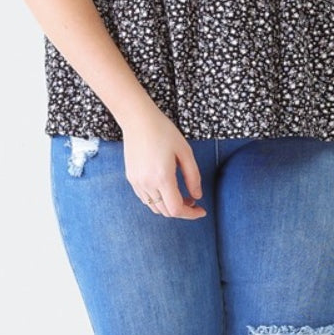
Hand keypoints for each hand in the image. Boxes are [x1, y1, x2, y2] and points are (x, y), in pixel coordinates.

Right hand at [121, 103, 206, 219]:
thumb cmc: (164, 131)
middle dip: (182, 210)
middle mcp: (147, 183)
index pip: (176, 209)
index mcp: (162, 177)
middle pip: (166, 212)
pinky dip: (158, 200)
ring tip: (181, 195)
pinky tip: (166, 188)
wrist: (138, 120)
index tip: (201, 210)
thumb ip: (193, 177)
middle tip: (193, 200)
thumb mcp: (185, 152)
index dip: (191, 214)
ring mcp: (137, 182)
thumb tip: (197, 196)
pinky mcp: (131, 178)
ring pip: (155, 208)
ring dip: (169, 206)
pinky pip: (146, 199)